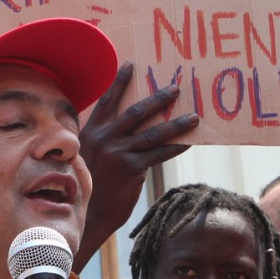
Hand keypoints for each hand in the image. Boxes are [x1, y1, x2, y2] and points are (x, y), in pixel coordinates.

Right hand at [76, 62, 197, 270]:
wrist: (86, 213)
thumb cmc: (89, 186)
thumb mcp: (88, 158)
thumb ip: (103, 142)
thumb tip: (128, 133)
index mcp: (91, 132)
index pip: (107, 101)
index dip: (119, 82)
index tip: (131, 65)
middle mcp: (104, 138)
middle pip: (136, 112)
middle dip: (158, 99)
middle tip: (176, 88)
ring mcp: (118, 153)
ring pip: (153, 133)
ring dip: (176, 124)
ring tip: (193, 117)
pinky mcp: (131, 169)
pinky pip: (158, 154)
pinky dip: (174, 148)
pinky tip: (188, 142)